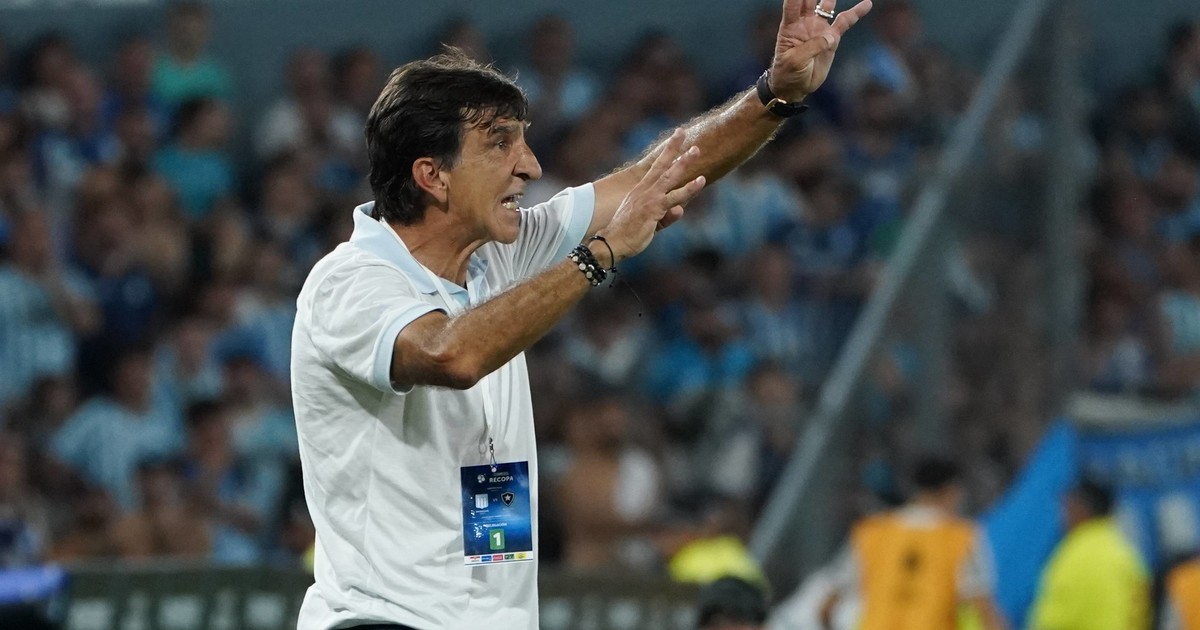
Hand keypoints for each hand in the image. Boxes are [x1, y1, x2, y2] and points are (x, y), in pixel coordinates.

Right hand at [600, 129, 705, 261]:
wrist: (612, 243)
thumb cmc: (627, 234)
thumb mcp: (650, 222)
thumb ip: (666, 215)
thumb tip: (680, 209)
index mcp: (641, 191)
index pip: (655, 168)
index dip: (665, 154)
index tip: (673, 140)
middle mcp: (645, 190)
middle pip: (661, 164)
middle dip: (672, 147)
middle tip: (682, 132)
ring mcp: (650, 198)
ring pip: (670, 176)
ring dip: (683, 162)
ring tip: (696, 149)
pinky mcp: (655, 208)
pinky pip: (676, 196)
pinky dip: (689, 188)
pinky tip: (701, 180)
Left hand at [769, 0, 872, 101]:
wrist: (795, 86)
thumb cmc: (788, 73)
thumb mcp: (795, 61)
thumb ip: (812, 47)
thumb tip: (831, 36)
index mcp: (790, 26)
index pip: (793, 3)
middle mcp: (805, 22)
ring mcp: (819, 28)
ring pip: (828, 5)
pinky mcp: (832, 38)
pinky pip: (846, 22)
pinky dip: (856, 13)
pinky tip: (867, 3)